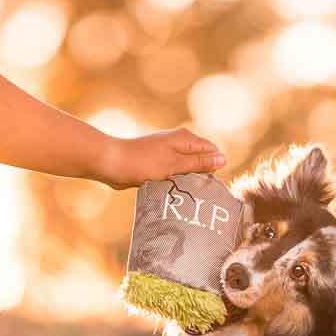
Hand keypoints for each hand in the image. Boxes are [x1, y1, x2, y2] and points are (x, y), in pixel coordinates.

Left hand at [98, 129, 226, 189]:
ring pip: (188, 168)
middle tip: (203, 195)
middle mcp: (178, 143)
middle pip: (201, 159)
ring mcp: (168, 153)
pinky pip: (175, 173)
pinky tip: (176, 193)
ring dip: (190, 180)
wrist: (112, 163)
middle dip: (203, 175)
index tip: (214, 186)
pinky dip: (177, 181)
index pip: (212, 150)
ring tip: (190, 196)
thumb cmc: (143, 163)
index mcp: (185, 138)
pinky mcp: (158, 163)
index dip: (216, 167)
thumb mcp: (174, 165)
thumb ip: (199, 162)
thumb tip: (223, 159)